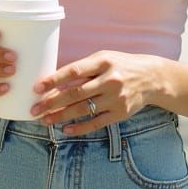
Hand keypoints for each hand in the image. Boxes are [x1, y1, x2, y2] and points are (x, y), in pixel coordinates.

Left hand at [30, 52, 163, 134]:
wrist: (152, 78)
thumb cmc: (121, 65)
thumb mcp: (104, 58)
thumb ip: (83, 68)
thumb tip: (55, 82)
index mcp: (104, 62)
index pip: (74, 70)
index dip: (54, 80)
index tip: (37, 87)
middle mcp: (110, 80)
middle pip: (75, 93)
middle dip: (51, 102)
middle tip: (34, 109)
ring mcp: (116, 98)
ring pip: (83, 109)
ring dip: (61, 116)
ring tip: (45, 120)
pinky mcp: (120, 113)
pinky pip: (96, 123)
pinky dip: (80, 128)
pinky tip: (66, 130)